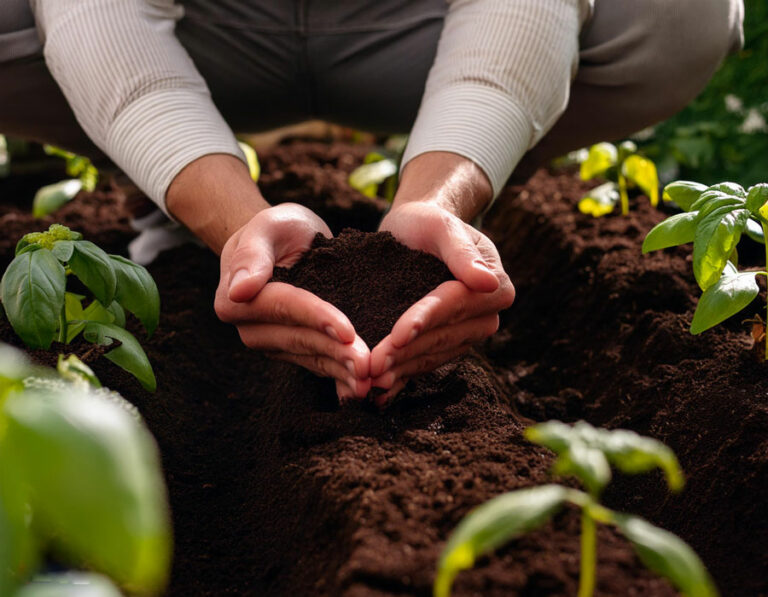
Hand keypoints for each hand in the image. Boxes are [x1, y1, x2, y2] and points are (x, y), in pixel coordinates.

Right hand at [214, 203, 370, 400]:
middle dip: (336, 353)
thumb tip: (240, 290)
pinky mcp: (293, 351)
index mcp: (235, 300)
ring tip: (370, 381)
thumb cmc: (278, 228)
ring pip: (311, 357)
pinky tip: (360, 390)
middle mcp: (250, 329)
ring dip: (341, 370)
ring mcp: (272, 343)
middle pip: (300, 339)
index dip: (316, 319)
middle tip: (368, 365)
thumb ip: (252, 254)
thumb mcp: (267, 226)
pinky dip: (340, 378)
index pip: (283, 308)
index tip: (348, 331)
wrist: (288, 241)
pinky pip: (318, 365)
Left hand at [369, 202, 514, 405]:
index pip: (454, 306)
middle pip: (441, 336)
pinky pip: (424, 363)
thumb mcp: (441, 225)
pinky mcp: (446, 345)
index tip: (398, 334)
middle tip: (373, 365)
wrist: (414, 232)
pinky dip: (402, 378)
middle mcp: (486, 316)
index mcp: (495, 287)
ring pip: (431, 355)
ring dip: (401, 369)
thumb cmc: (427, 222)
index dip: (425, 320)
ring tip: (371, 380)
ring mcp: (466, 334)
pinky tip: (380, 394)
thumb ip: (461, 251)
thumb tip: (488, 280)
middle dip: (406, 352)